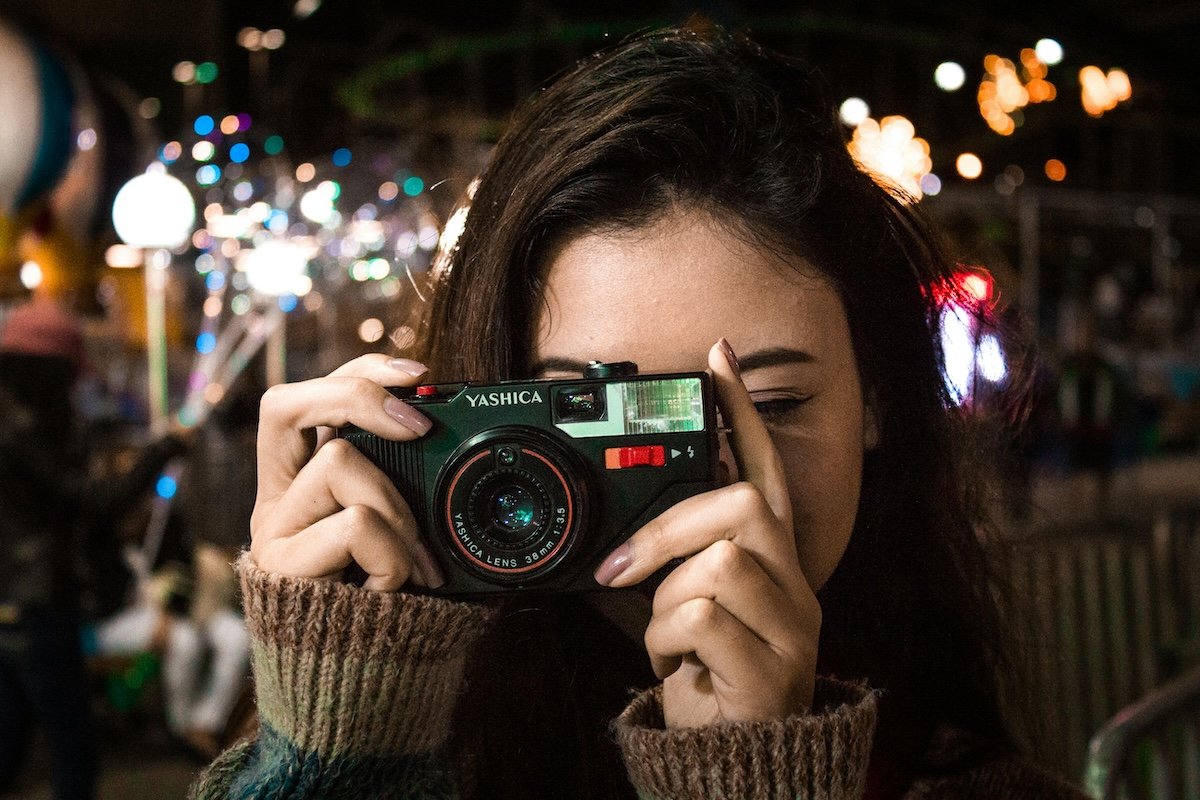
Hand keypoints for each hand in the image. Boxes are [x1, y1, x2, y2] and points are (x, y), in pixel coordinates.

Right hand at [249, 354, 443, 590]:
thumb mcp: (405, 535)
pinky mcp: (280, 569)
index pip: (309, 400)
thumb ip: (406, 490)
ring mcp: (272, 534)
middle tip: (418, 425)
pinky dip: (393, 555)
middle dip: (356, 395)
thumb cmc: (392, 609)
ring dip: (398, 510)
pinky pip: (356, 525)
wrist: (362, 693)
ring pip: (339, 462)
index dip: (358, 373)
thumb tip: (450, 438)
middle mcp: (275, 501)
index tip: (420, 376)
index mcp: (301, 484)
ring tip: (410, 567)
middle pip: (282, 404)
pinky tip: (390, 591)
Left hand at [593, 339, 818, 727]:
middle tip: (624, 567)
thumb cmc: (706, 675)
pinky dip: (665, 641)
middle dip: (670, 528)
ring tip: (665, 639)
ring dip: (665, 600)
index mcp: (773, 561)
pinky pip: (702, 622)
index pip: (767, 470)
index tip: (718, 355)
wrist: (732, 761)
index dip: (742, 414)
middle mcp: (795, 586)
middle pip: (745, 507)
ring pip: (719, 565)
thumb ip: (676, 561)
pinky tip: (674, 666)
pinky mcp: (774, 673)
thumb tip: (624, 527)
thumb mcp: (688, 608)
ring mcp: (793, 630)